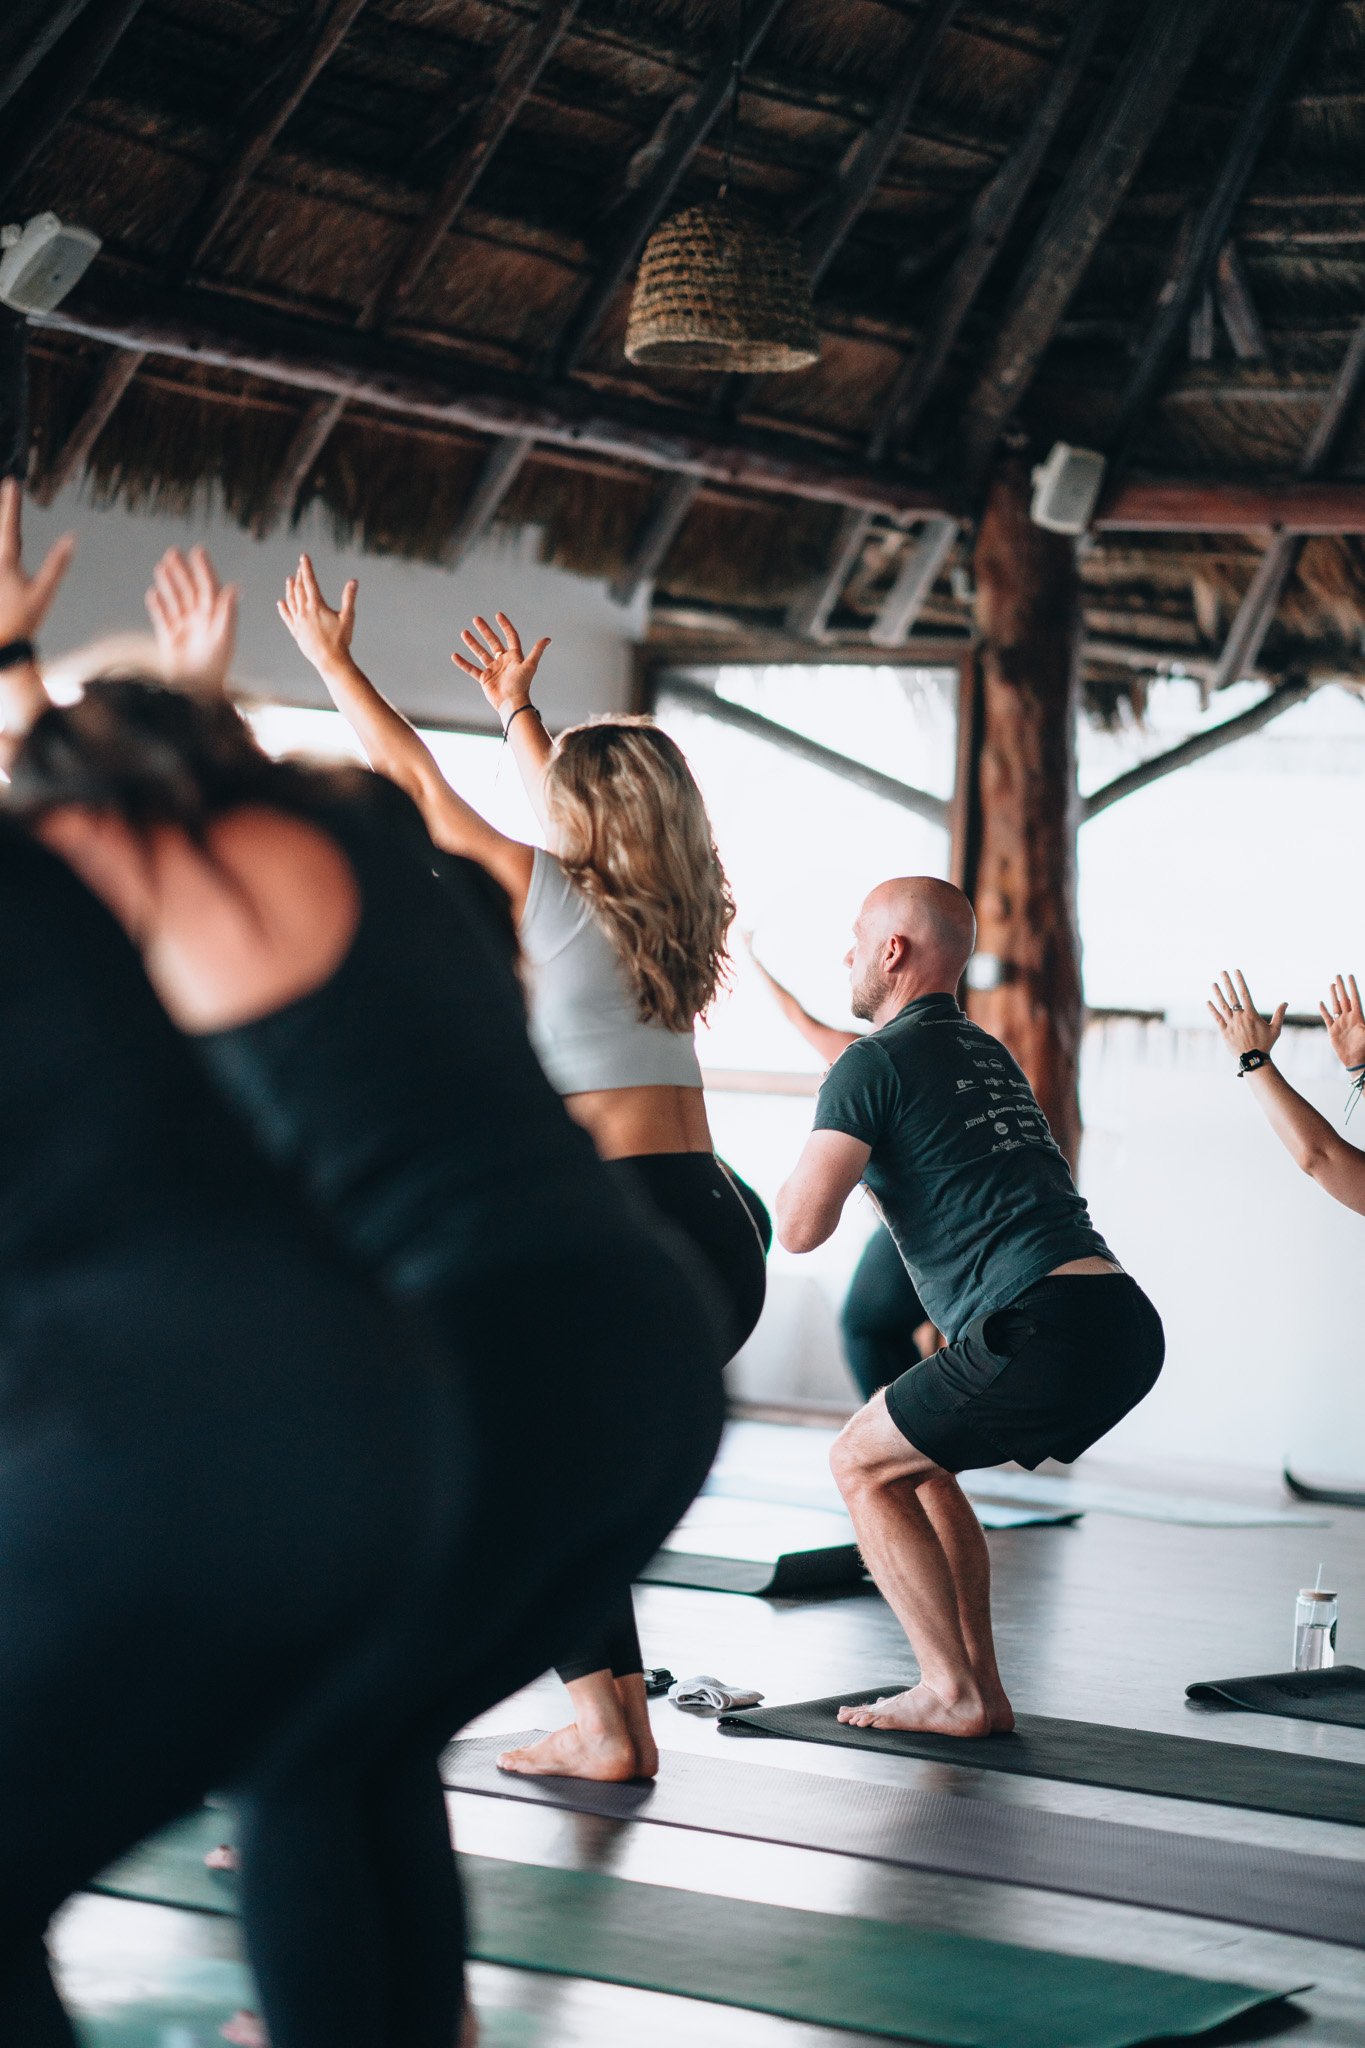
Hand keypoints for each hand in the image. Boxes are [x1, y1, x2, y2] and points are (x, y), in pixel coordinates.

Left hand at [0, 477, 73, 645]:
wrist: (2, 647)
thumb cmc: (23, 621)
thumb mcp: (43, 593)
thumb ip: (57, 564)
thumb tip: (71, 538)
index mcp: (6, 563)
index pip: (11, 527)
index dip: (12, 504)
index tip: (12, 482)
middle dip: (2, 511)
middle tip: (5, 490)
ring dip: (1, 531)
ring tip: (5, 520)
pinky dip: (2, 551)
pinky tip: (5, 554)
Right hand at [146, 544, 237, 691]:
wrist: (197, 692)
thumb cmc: (214, 668)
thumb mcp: (223, 638)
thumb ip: (227, 613)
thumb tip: (233, 588)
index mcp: (215, 619)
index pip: (210, 588)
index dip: (204, 569)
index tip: (198, 550)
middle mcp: (201, 622)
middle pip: (191, 591)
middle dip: (182, 571)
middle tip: (173, 551)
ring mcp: (185, 630)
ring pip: (176, 601)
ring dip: (169, 583)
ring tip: (162, 565)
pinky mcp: (170, 641)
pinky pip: (163, 619)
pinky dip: (158, 607)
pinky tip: (153, 594)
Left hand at [277, 554, 356, 670]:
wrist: (330, 660)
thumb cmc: (341, 640)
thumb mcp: (348, 617)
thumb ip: (349, 598)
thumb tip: (353, 581)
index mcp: (317, 606)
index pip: (310, 582)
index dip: (307, 568)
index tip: (303, 557)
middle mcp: (304, 611)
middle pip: (300, 589)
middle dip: (300, 576)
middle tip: (300, 566)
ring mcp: (299, 622)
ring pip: (291, 601)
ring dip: (290, 589)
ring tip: (289, 580)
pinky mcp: (296, 632)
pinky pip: (287, 618)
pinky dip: (284, 609)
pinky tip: (281, 603)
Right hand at [451, 612, 548, 717]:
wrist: (511, 702)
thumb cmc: (521, 685)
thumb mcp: (529, 666)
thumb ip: (537, 652)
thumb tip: (547, 638)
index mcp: (514, 656)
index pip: (510, 637)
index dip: (505, 626)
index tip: (498, 615)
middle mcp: (503, 661)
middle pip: (493, 642)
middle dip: (485, 630)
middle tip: (476, 618)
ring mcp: (493, 669)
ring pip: (481, 653)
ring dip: (473, 643)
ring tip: (464, 632)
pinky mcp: (485, 679)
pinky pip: (472, 669)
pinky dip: (463, 663)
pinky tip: (454, 655)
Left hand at [1208, 970, 1285, 1058]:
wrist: (1254, 1059)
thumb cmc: (1266, 1044)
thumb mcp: (1275, 1029)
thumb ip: (1279, 1015)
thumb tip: (1285, 1003)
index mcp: (1251, 1014)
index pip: (1245, 993)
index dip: (1240, 981)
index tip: (1236, 971)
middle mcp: (1239, 1017)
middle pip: (1232, 996)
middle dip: (1227, 983)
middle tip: (1222, 972)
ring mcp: (1231, 1024)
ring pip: (1222, 1006)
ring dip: (1217, 994)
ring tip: (1213, 983)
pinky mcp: (1224, 1032)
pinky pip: (1217, 1018)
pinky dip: (1212, 1010)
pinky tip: (1208, 1002)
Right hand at [1319, 974, 1364, 1070]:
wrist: (1355, 1060)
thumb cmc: (1364, 1048)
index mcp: (1358, 1017)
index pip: (1354, 998)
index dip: (1352, 987)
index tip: (1350, 976)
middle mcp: (1349, 1018)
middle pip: (1344, 999)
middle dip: (1341, 987)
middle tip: (1338, 975)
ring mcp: (1340, 1023)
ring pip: (1336, 1006)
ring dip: (1333, 995)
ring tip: (1331, 984)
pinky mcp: (1332, 1030)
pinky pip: (1327, 1018)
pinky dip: (1324, 1010)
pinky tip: (1321, 1002)